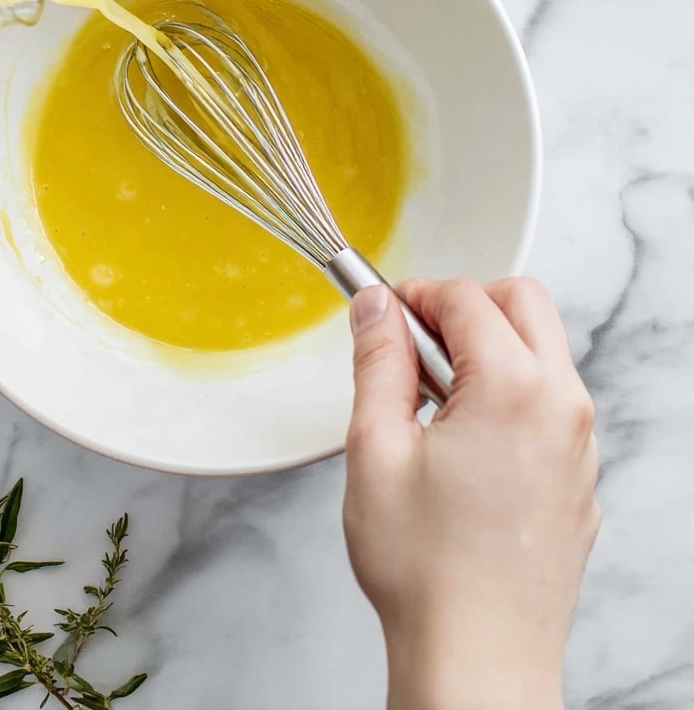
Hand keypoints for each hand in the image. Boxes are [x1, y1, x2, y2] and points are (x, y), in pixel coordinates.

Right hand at [343, 278, 598, 709]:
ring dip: (491, 349)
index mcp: (515, 389)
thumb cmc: (426, 569)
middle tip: (413, 342)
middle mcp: (563, 407)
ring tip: (431, 403)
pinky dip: (511, 394)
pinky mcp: (580, 481)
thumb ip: (378, 361)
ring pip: (544, 352)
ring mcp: (580, 447)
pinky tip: (463, 444)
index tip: (382, 313)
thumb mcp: (375, 448)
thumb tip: (375, 306)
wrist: (478, 661)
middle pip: (524, 303)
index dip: (415, 294)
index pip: (466, 298)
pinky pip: (552, 405)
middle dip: (465, 305)